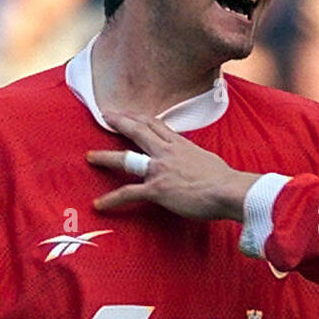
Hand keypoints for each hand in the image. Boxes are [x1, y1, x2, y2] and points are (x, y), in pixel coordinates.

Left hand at [87, 111, 259, 220]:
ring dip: (105, 157)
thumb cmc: (224, 180)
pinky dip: (111, 199)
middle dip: (120, 121)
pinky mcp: (156, 189)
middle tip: (106, 115)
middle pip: (138, 130)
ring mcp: (159, 169)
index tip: (130, 114)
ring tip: (90, 157)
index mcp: (181, 145)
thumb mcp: (208, 160)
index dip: (140, 118)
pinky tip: (99, 204)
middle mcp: (167, 152)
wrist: (228, 190)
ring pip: (126, 158)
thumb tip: (195, 164)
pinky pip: (128, 193)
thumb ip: (195, 158)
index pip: (157, 125)